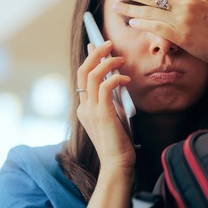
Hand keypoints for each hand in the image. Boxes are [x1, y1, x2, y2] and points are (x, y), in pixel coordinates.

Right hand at [75, 40, 135, 171]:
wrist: (117, 165)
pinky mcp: (102, 114)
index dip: (89, 59)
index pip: (81, 77)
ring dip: (107, 62)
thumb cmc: (118, 143)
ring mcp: (91, 110)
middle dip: (95, 54)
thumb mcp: (113, 117)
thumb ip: (111, 100)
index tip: (96, 46)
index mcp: (84, 108)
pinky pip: (106, 86)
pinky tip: (126, 80)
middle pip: (83, 71)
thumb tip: (117, 80)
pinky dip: (116, 78)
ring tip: (120, 58)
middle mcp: (83, 107)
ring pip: (92, 75)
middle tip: (108, 43)